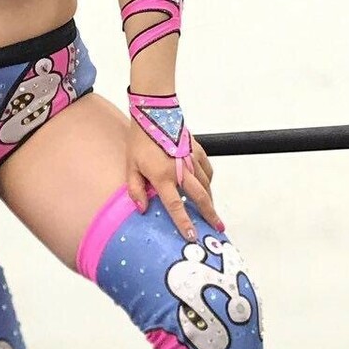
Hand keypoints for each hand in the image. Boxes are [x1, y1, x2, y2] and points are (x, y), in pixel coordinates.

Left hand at [126, 124, 222, 241]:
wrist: (153, 112)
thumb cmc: (141, 139)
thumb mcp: (131, 166)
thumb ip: (136, 189)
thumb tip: (142, 209)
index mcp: (163, 176)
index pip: (175, 205)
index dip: (184, 222)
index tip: (192, 235)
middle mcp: (180, 169)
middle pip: (200, 197)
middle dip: (210, 214)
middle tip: (217, 228)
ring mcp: (191, 159)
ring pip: (206, 184)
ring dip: (211, 200)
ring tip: (212, 212)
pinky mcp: (197, 149)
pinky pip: (207, 170)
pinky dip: (209, 180)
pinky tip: (207, 186)